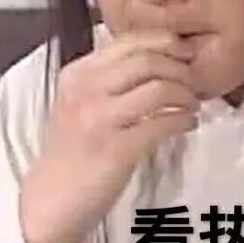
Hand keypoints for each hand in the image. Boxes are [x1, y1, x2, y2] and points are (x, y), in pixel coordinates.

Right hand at [20, 28, 197, 242]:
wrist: (50, 201)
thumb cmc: (73, 150)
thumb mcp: (81, 102)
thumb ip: (110, 77)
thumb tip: (159, 56)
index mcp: (78, 73)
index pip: (129, 41)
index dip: (166, 41)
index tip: (186, 50)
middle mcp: (85, 89)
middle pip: (148, 60)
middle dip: (180, 68)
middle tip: (194, 80)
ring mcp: (99, 119)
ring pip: (159, 88)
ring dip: (185, 94)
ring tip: (192, 104)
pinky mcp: (116, 149)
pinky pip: (162, 122)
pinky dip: (183, 120)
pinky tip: (188, 124)